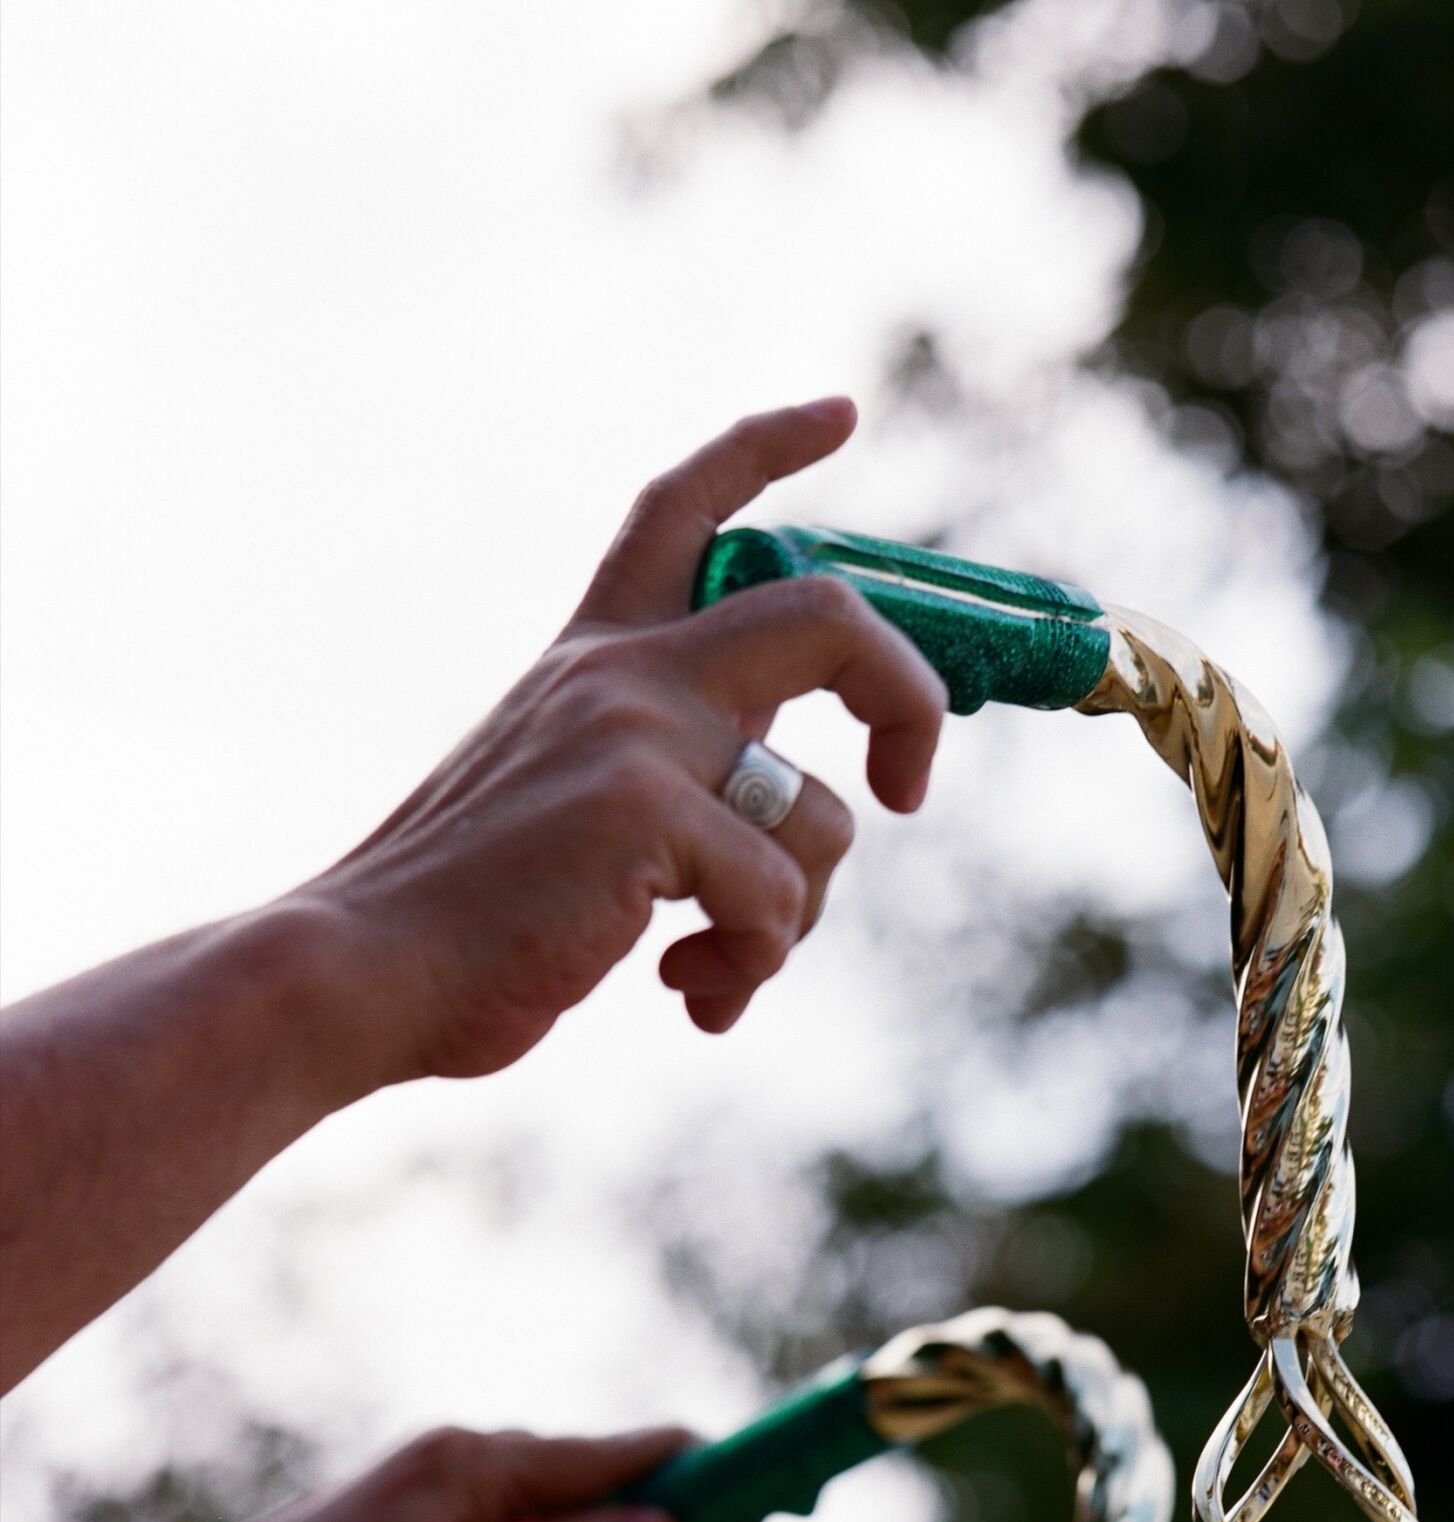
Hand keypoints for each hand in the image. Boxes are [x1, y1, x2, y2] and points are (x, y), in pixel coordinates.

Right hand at [294, 397, 948, 1077]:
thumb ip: (669, 773)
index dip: (769, 449)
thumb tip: (797, 822)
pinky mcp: (645, 810)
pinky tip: (691, 996)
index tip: (841, 413)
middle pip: (826, 619)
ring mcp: (635, 734)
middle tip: (908, 788)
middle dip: (909, 701)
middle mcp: (621, 673)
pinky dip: (753, 965)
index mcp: (593, 658)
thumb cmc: (470, 920)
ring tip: (721, 969)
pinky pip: (776, 897)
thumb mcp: (565, 803)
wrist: (365, 972)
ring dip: (798, 917)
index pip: (682, 507)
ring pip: (822, 814)